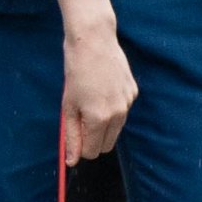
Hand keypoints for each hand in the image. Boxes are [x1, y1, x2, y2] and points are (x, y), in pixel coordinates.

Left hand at [61, 16, 136, 161]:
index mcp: (99, 119)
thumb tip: (71, 161)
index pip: (93, 152)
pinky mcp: (133, 91)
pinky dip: (112, 106)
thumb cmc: (75, 71)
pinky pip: (122, 110)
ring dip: (103, 123)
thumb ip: (72, 136)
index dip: (81, 146)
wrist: (93, 40)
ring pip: (116, 128)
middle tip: (80, 117)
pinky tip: (102, 88)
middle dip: (93, 138)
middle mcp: (119, 114)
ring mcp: (128, 102)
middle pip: (107, 144)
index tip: (74, 132)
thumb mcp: (68, 106)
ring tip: (90, 99)